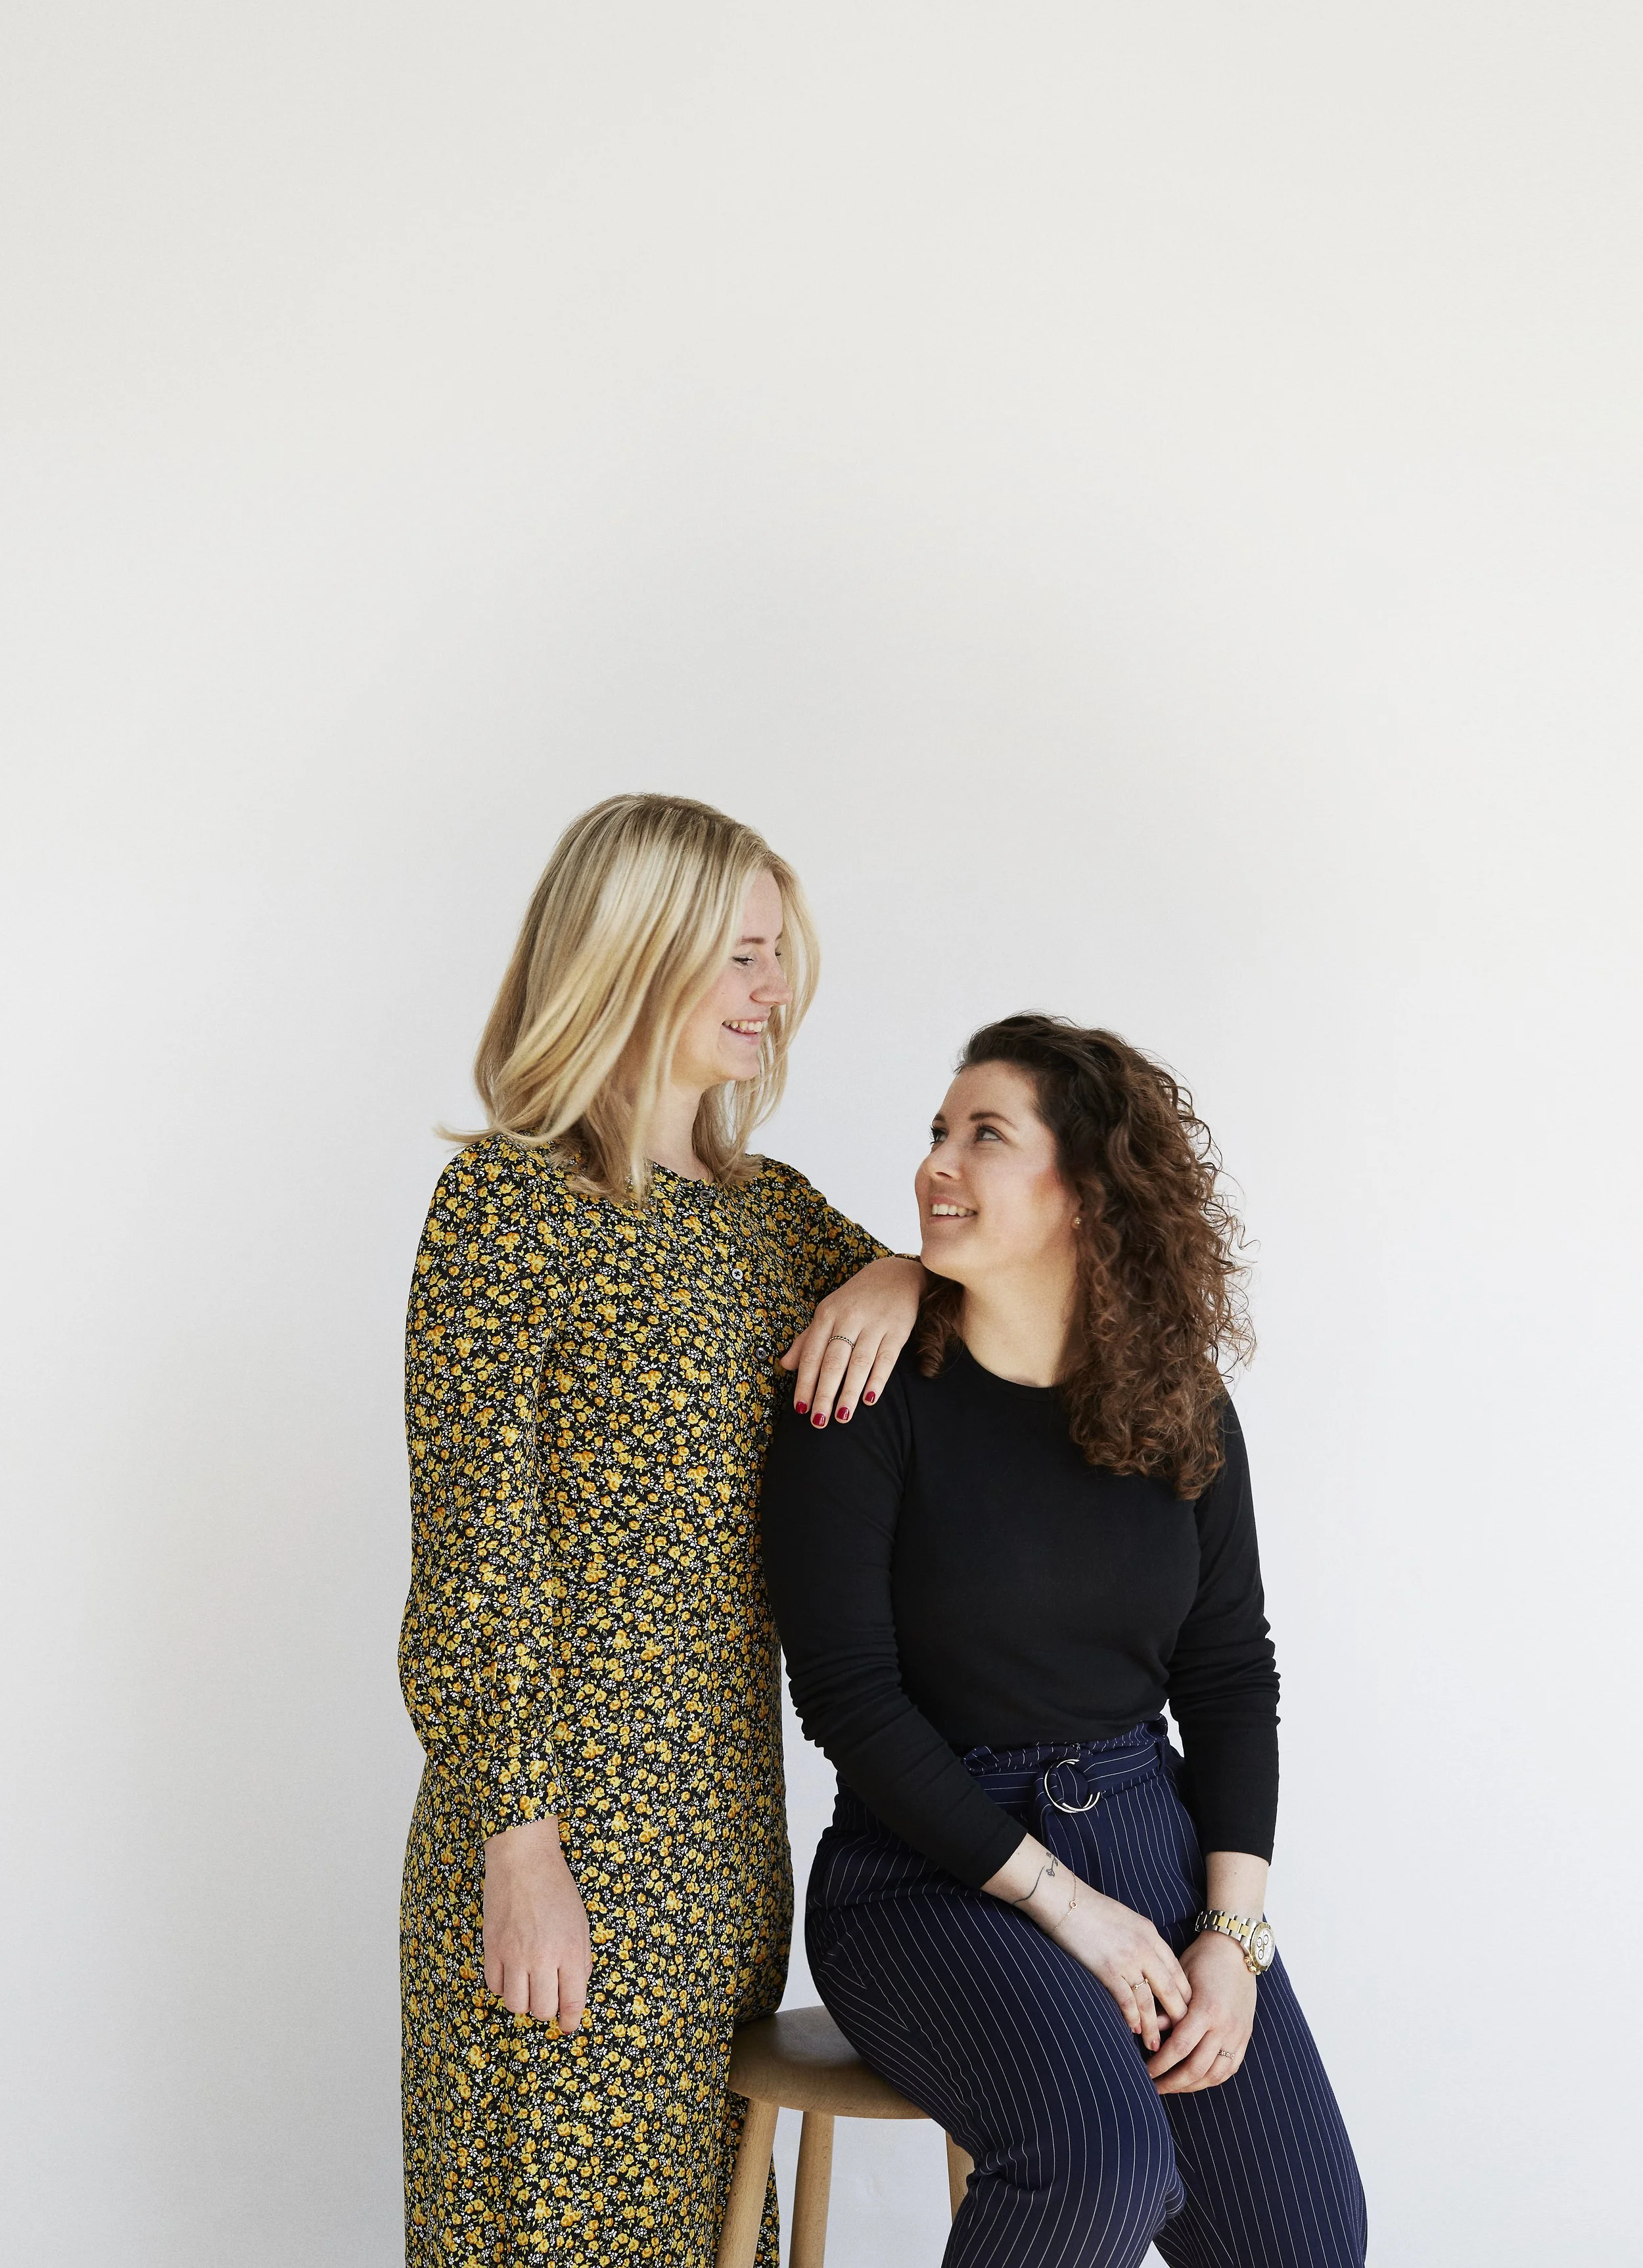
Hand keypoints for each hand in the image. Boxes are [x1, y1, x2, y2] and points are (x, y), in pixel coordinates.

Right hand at [482, 1817, 591, 2028]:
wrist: (523, 1860)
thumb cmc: (557, 1889)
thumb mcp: (581, 1924)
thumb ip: (581, 1960)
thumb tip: (574, 1991)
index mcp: (570, 1950)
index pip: (572, 2001)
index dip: (571, 2020)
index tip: (568, 2025)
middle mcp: (542, 1957)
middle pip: (541, 2010)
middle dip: (547, 2009)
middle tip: (548, 1997)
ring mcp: (514, 1954)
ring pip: (515, 2004)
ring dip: (523, 2000)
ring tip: (528, 1983)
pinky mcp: (491, 1948)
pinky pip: (494, 1986)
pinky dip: (503, 1985)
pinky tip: (510, 1970)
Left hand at [779, 1255, 924, 1427]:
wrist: (895, 1275)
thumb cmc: (855, 1299)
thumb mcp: (828, 1312)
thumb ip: (806, 1339)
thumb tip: (785, 1365)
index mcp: (826, 1315)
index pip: (811, 1354)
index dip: (805, 1382)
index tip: (799, 1408)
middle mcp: (848, 1318)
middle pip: (833, 1361)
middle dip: (824, 1393)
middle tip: (818, 1421)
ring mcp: (874, 1324)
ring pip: (858, 1363)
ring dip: (849, 1392)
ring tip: (841, 1417)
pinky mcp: (898, 1329)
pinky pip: (885, 1359)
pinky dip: (877, 1379)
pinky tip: (869, 1400)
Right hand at [986, 1839, 1190, 2054]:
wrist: (1066, 1901)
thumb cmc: (1094, 1909)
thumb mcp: (1128, 1919)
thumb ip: (1143, 1941)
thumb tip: (1150, 1965)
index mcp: (1151, 1934)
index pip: (1177, 1971)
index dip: (1183, 1996)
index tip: (1184, 2014)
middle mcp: (1144, 1948)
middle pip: (1170, 1989)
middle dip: (1176, 2016)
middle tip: (1178, 2037)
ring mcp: (1127, 1959)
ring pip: (1149, 2001)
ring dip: (1152, 2026)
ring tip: (1154, 2045)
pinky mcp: (1107, 1969)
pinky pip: (1126, 2000)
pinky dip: (1131, 2018)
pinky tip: (1132, 2029)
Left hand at [1146, 1929, 1256, 2092]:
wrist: (1236, 1949)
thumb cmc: (1203, 1959)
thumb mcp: (1180, 1978)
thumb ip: (1167, 2008)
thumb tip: (1150, 2034)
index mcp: (1207, 2010)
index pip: (1180, 2048)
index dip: (1160, 2064)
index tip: (1145, 2072)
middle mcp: (1225, 2027)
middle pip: (1197, 2068)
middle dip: (1173, 2082)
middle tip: (1153, 2086)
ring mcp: (1238, 2034)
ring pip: (1215, 2075)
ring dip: (1192, 2086)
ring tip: (1173, 2086)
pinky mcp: (1245, 2037)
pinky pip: (1230, 2068)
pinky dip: (1212, 2079)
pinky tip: (1196, 2080)